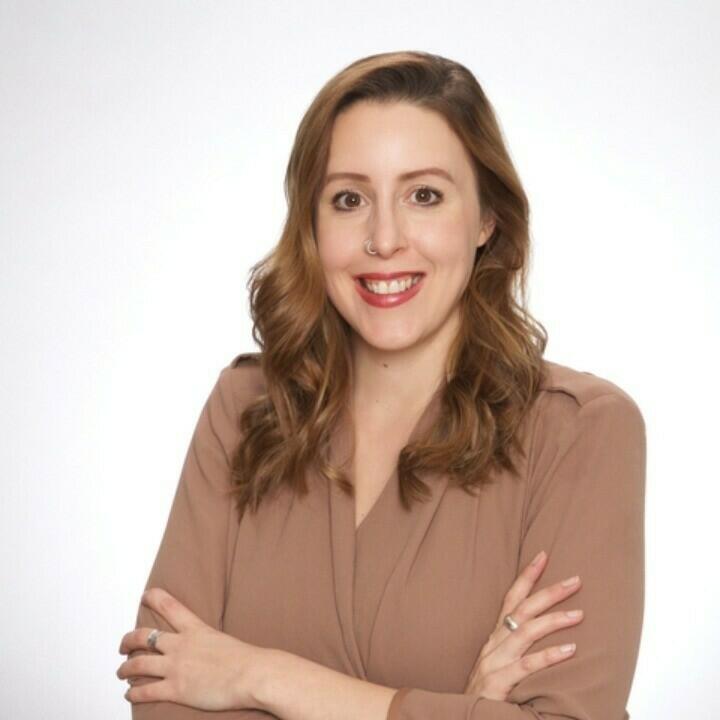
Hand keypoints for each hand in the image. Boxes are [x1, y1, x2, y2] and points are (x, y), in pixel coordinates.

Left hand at [116, 587, 266, 710]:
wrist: (251, 674)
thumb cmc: (246, 659)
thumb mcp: (224, 640)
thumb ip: (209, 642)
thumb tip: (209, 647)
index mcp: (195, 629)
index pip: (169, 606)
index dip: (154, 598)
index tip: (146, 595)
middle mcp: (180, 645)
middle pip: (143, 637)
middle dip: (128, 641)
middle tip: (124, 645)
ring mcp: (176, 667)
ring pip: (138, 664)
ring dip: (125, 668)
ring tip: (121, 671)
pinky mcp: (175, 689)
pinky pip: (145, 690)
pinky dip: (134, 692)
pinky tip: (130, 693)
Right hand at [464, 550, 582, 700]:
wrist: (464, 715)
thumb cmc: (487, 691)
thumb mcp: (499, 662)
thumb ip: (517, 647)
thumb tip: (545, 630)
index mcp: (495, 636)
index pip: (511, 598)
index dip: (527, 576)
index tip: (543, 555)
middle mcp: (494, 643)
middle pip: (522, 609)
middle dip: (549, 592)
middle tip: (575, 580)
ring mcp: (495, 662)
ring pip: (526, 632)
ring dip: (553, 620)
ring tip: (579, 615)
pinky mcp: (499, 683)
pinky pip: (528, 666)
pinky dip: (549, 656)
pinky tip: (570, 650)